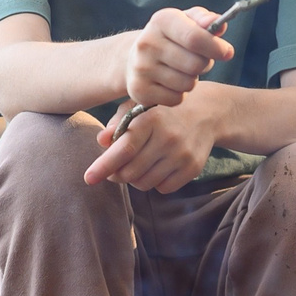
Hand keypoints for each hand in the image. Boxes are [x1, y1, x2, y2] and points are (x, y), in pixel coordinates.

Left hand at [86, 93, 218, 191]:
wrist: (207, 113)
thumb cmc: (162, 111)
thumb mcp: (139, 106)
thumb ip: (118, 122)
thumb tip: (101, 141)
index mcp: (151, 119)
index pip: (123, 149)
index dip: (103, 166)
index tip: (88, 178)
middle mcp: (168, 137)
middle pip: (131, 172)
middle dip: (117, 174)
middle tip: (115, 169)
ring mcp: (182, 154)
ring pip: (145, 183)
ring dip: (135, 179)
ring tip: (137, 165)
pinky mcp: (192, 168)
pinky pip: (163, 188)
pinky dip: (155, 182)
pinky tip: (157, 168)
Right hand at [126, 7, 232, 108]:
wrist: (134, 58)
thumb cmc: (171, 38)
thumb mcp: (186, 21)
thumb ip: (205, 20)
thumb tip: (219, 24)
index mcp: (161, 21)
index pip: (195, 38)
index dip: (216, 47)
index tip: (227, 52)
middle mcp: (147, 43)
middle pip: (195, 64)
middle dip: (204, 65)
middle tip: (198, 61)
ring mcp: (141, 68)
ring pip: (187, 84)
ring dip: (192, 80)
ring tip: (182, 71)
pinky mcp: (139, 90)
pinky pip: (176, 99)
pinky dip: (179, 94)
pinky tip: (171, 83)